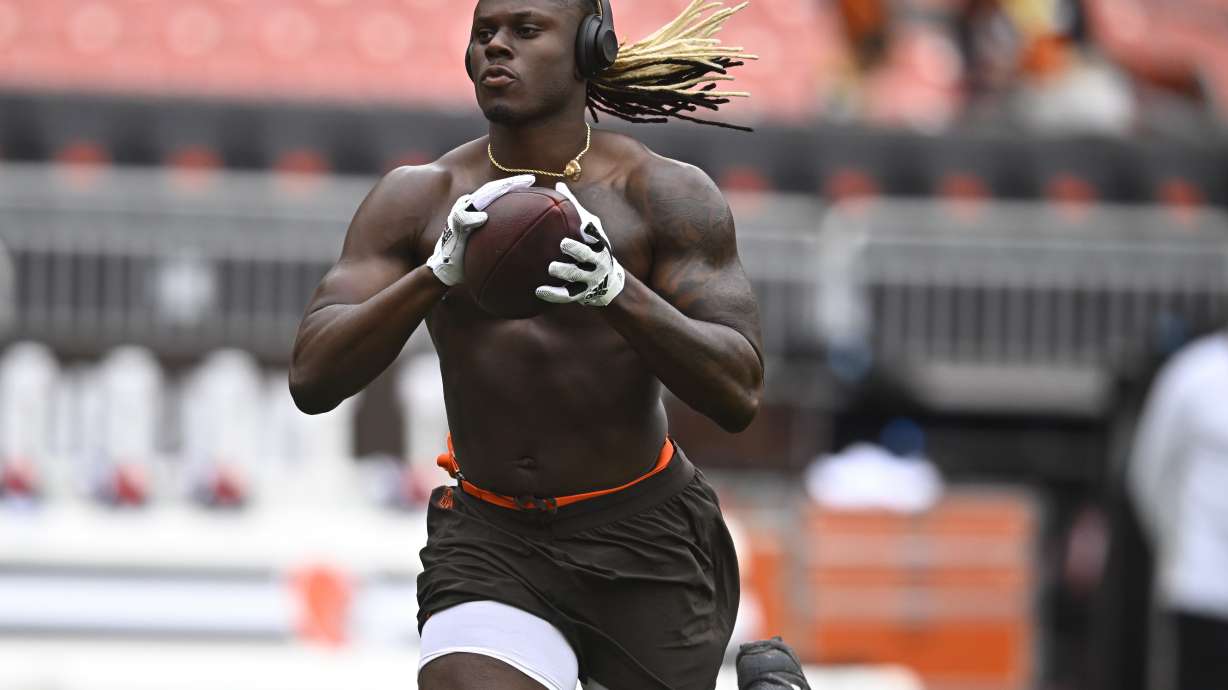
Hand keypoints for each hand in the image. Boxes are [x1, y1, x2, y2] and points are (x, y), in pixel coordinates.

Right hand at [426, 174, 534, 285]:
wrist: (446, 268)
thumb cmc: (468, 255)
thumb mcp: (487, 243)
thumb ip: (501, 233)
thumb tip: (527, 236)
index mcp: (478, 209)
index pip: (497, 192)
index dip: (513, 185)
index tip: (532, 181)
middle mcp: (469, 208)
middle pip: (490, 190)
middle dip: (509, 183)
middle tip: (530, 179)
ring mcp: (459, 216)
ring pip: (477, 198)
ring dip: (493, 192)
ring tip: (509, 187)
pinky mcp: (452, 228)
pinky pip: (461, 219)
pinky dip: (471, 218)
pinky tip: (482, 218)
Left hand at [535, 182, 625, 306]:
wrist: (608, 282)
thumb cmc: (593, 247)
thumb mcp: (591, 228)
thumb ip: (575, 208)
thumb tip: (558, 184)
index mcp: (598, 243)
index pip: (596, 235)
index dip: (591, 231)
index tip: (583, 224)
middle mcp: (596, 261)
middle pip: (588, 256)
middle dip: (578, 250)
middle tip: (564, 244)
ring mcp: (589, 279)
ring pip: (577, 276)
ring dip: (565, 272)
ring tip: (552, 267)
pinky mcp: (581, 294)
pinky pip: (566, 295)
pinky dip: (553, 294)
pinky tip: (538, 291)